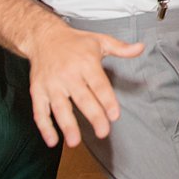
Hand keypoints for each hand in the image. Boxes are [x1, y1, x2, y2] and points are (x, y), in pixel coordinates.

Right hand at [25, 18, 144, 147]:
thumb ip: (121, 48)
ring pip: (60, 107)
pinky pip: (39, 111)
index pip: (99, 84)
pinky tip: (52, 140)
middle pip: (82, 98)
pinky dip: (44, 126)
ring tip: (75, 142)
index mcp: (85, 62)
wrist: (44, 37)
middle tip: (103, 132)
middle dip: (93, 116)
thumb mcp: (100, 40)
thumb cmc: (75, 42)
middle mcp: (68, 74)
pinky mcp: (37, 90)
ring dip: (67, 125)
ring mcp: (51, 83)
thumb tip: (141, 47)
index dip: (107, 100)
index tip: (114, 115)